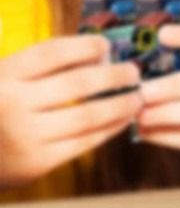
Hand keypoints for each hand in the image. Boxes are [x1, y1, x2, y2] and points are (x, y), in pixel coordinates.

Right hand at [0, 35, 141, 186]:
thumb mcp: (3, 80)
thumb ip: (39, 68)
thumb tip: (99, 55)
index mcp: (2, 76)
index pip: (51, 53)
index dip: (84, 47)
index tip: (106, 46)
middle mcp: (12, 103)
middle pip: (77, 83)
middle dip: (113, 76)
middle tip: (134, 72)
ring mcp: (25, 135)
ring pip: (87, 116)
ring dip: (120, 105)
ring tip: (137, 98)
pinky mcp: (38, 161)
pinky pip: (85, 141)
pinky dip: (110, 129)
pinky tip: (124, 120)